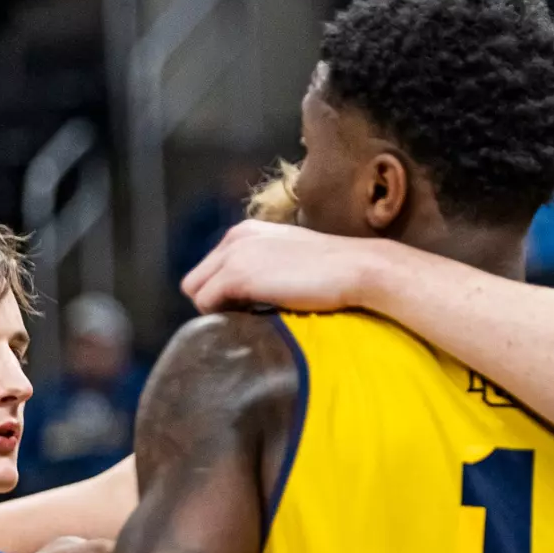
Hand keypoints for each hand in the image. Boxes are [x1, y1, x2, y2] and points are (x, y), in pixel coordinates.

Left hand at [181, 220, 378, 313]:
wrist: (357, 268)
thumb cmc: (336, 269)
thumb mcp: (290, 256)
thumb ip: (265, 264)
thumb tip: (253, 291)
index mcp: (245, 232)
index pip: (211, 266)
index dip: (223, 290)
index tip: (248, 306)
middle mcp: (234, 238)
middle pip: (196, 279)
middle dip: (215, 300)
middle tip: (244, 317)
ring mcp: (234, 256)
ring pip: (196, 292)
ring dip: (217, 310)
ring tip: (248, 320)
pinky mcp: (237, 276)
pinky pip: (206, 303)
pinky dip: (222, 317)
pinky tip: (250, 320)